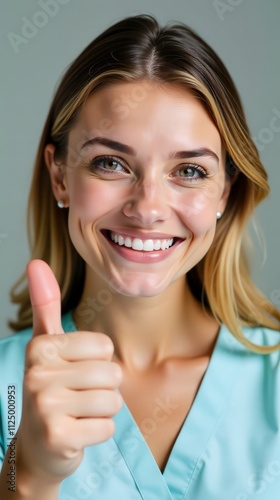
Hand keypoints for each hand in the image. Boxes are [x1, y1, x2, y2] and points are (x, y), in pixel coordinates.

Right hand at [16, 259, 122, 483]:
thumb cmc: (50, 388)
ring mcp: (45, 407)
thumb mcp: (46, 345)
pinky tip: (77, 433)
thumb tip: (36, 262)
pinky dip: (99, 432)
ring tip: (78, 414)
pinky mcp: (57, 437)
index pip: (104, 346)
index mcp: (40, 347)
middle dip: (103, 388)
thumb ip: (44, 304)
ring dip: (103, 411)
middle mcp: (37, 374)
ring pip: (113, 400)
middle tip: (78, 397)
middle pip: (112, 373)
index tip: (74, 373)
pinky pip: (107, 427)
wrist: (37, 445)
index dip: (98, 361)